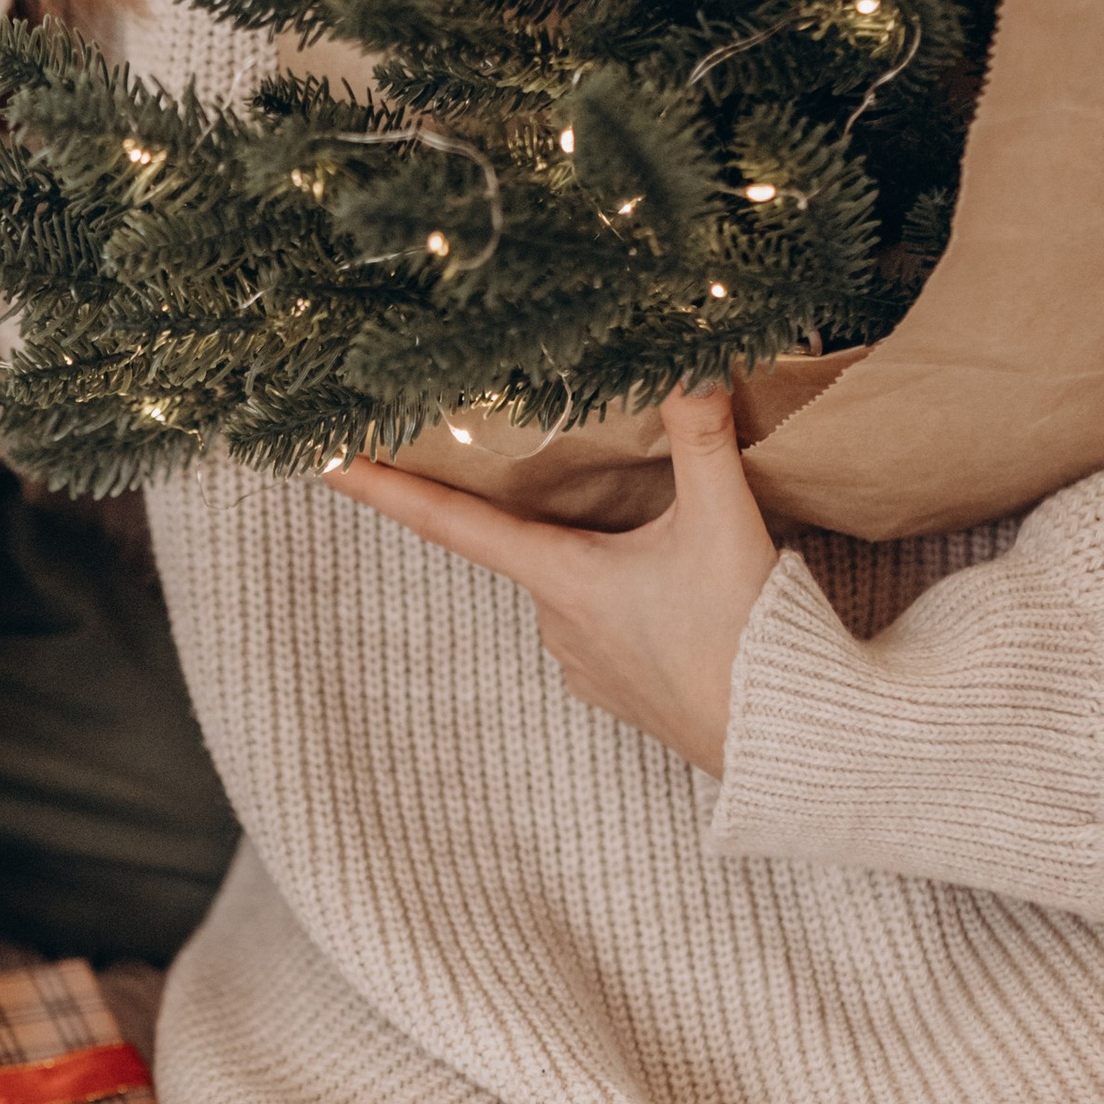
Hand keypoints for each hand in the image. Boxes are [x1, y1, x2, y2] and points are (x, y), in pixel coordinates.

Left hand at [324, 386, 776, 773]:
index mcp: (558, 576)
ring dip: (600, 553)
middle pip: (529, 541)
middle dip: (544, 508)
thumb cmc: (744, 636)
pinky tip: (670, 587)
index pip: (446, 522)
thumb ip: (702, 437)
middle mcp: (552, 621)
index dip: (382, 488)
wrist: (780, 743)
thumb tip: (690, 360)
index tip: (322, 459)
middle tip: (578, 469)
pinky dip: (624, 595)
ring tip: (662, 536)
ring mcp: (579, 661)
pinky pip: (601, 622)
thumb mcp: (723, 523)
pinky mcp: (611, 688)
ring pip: (571, 580)